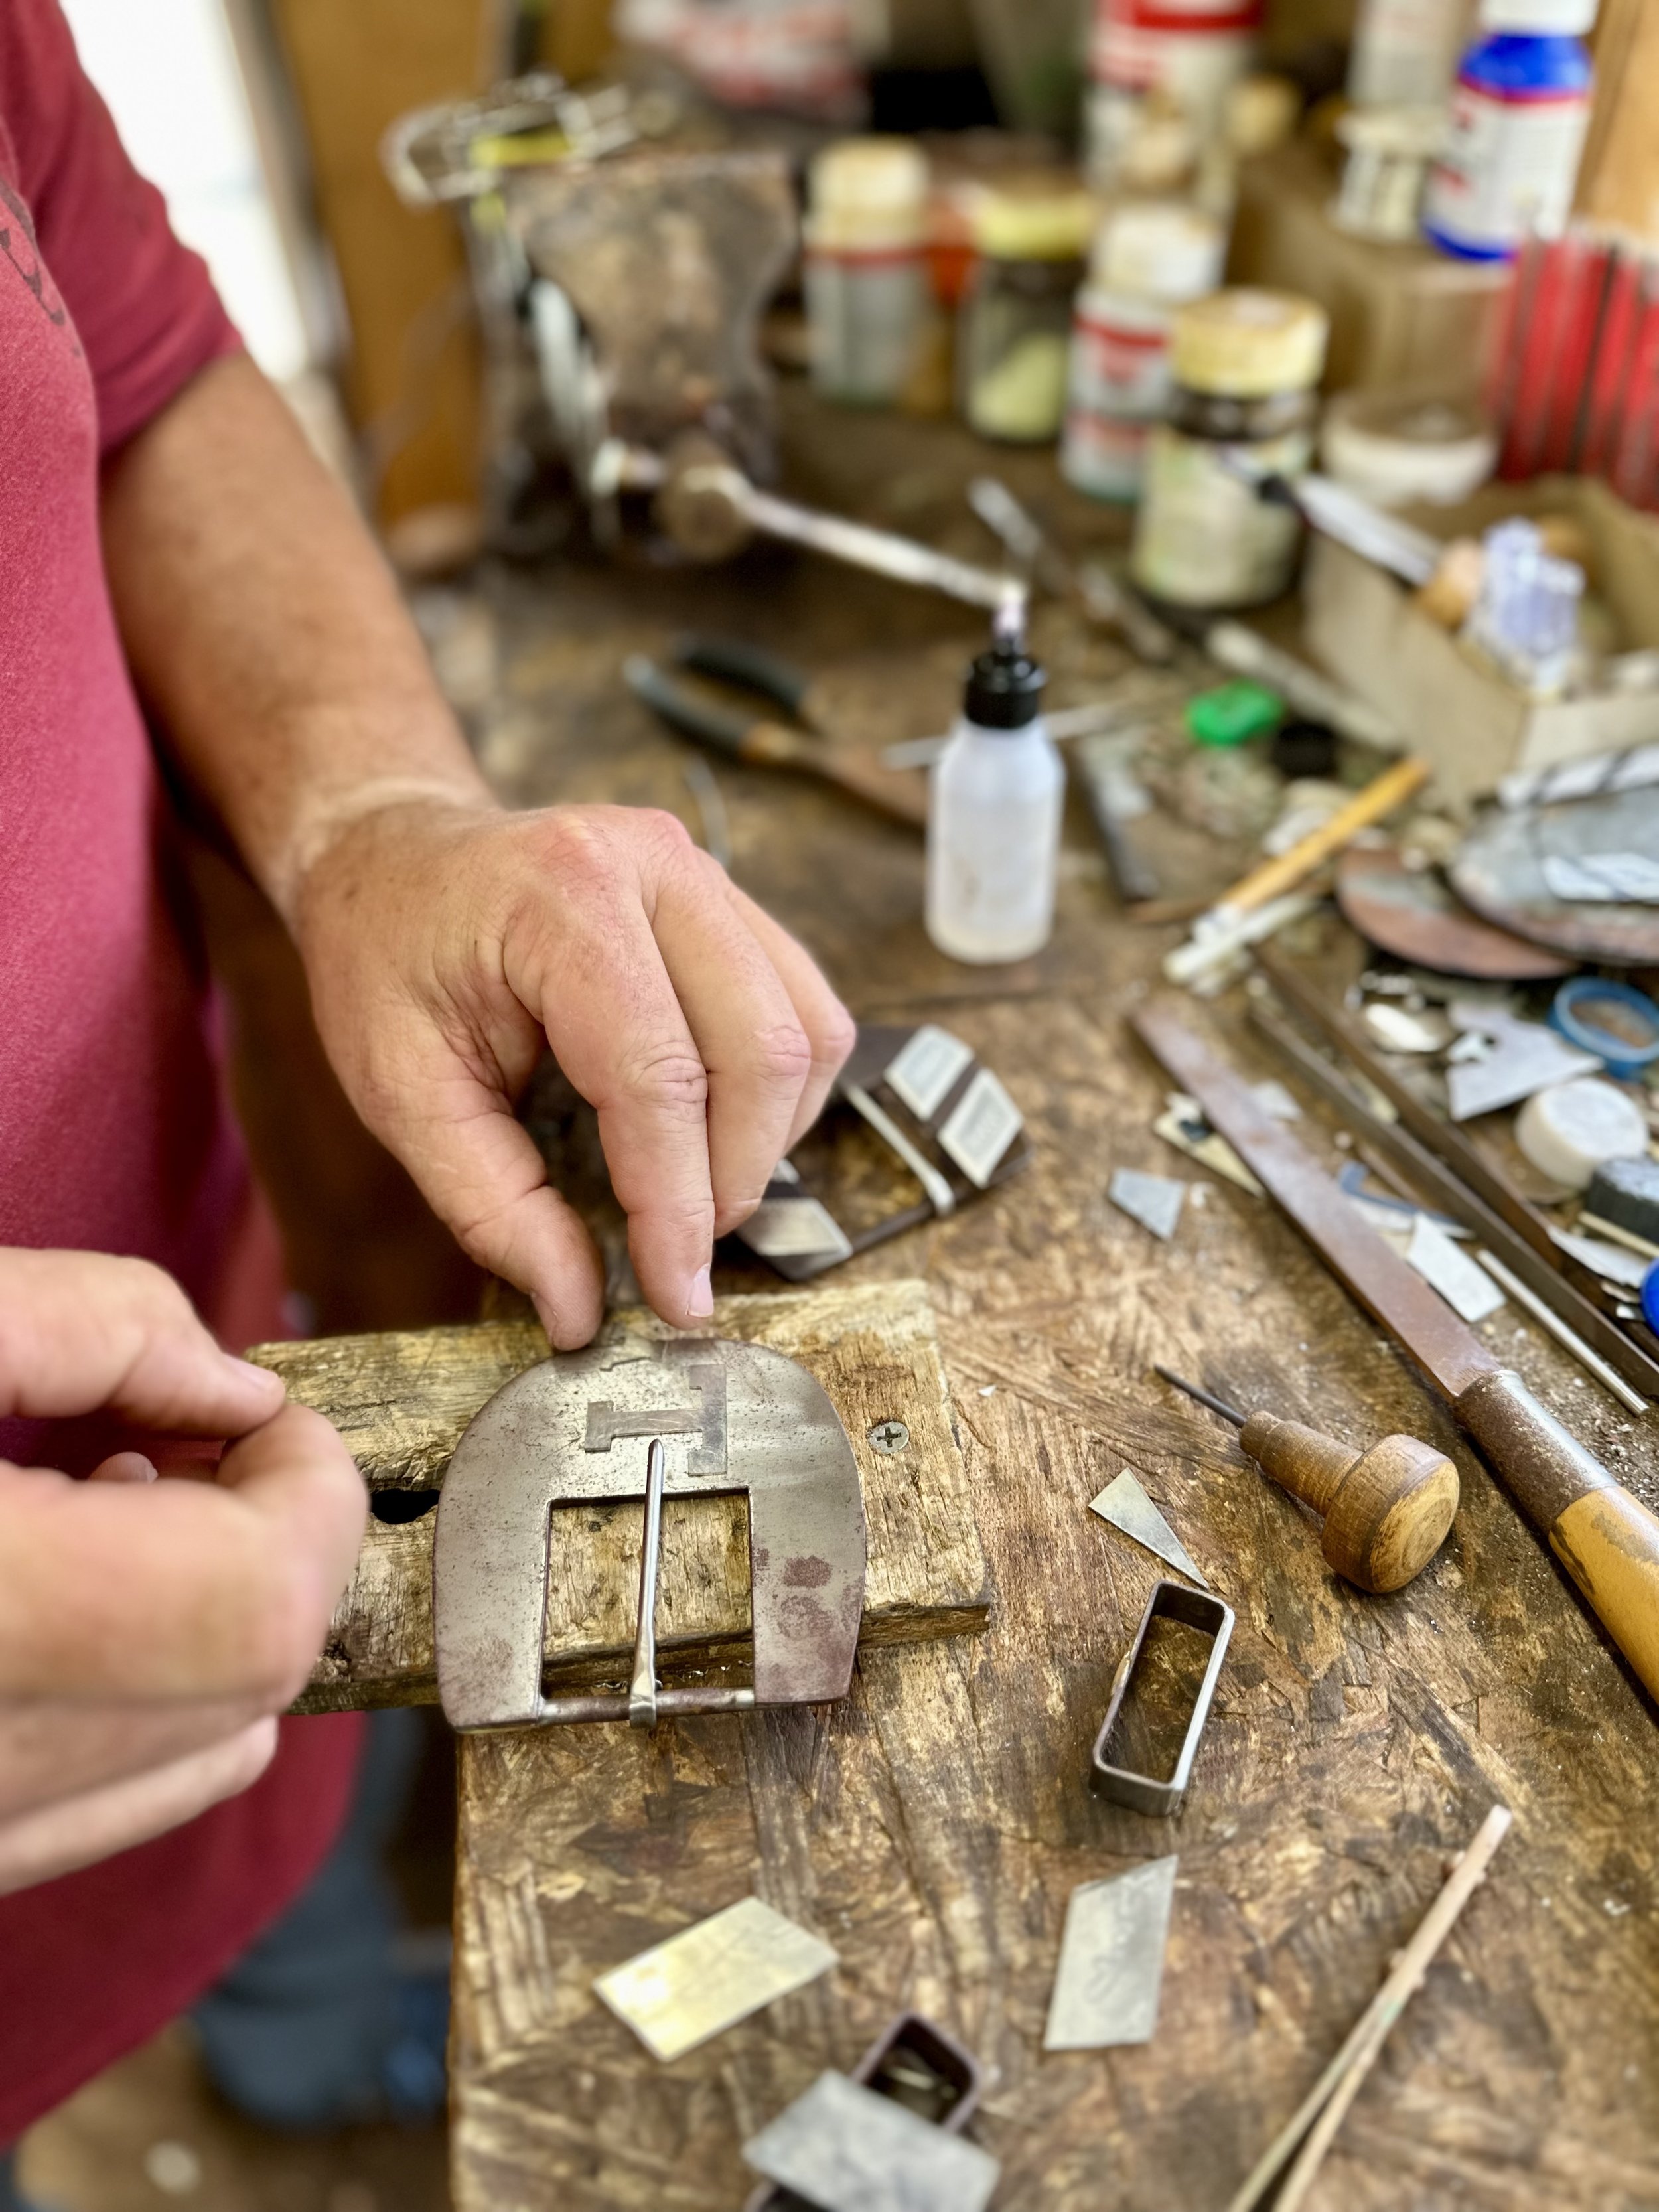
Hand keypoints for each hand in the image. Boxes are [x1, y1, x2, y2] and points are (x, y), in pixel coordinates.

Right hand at [0, 1251, 365, 1895]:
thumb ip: (91, 1328)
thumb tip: (237, 1385)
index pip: (263, 1604)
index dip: (310, 1491)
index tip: (261, 1414)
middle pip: (249, 1681)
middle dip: (271, 1538)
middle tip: (180, 1449)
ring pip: (197, 1754)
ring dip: (213, 1615)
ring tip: (101, 1509)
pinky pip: (112, 1800)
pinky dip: (149, 1697)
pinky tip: (69, 1596)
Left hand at [294, 799, 854, 1345]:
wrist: (393, 854)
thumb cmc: (385, 960)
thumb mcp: (400, 1092)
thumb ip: (493, 1206)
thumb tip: (578, 1311)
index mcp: (561, 899)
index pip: (658, 1077)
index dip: (677, 1205)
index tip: (675, 1296)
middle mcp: (654, 864)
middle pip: (762, 1050)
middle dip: (734, 1179)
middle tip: (682, 1255)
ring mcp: (705, 872)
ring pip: (808, 1031)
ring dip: (769, 1138)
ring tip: (696, 1193)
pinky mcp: (733, 899)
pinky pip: (807, 1008)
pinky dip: (781, 1093)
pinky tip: (719, 1132)